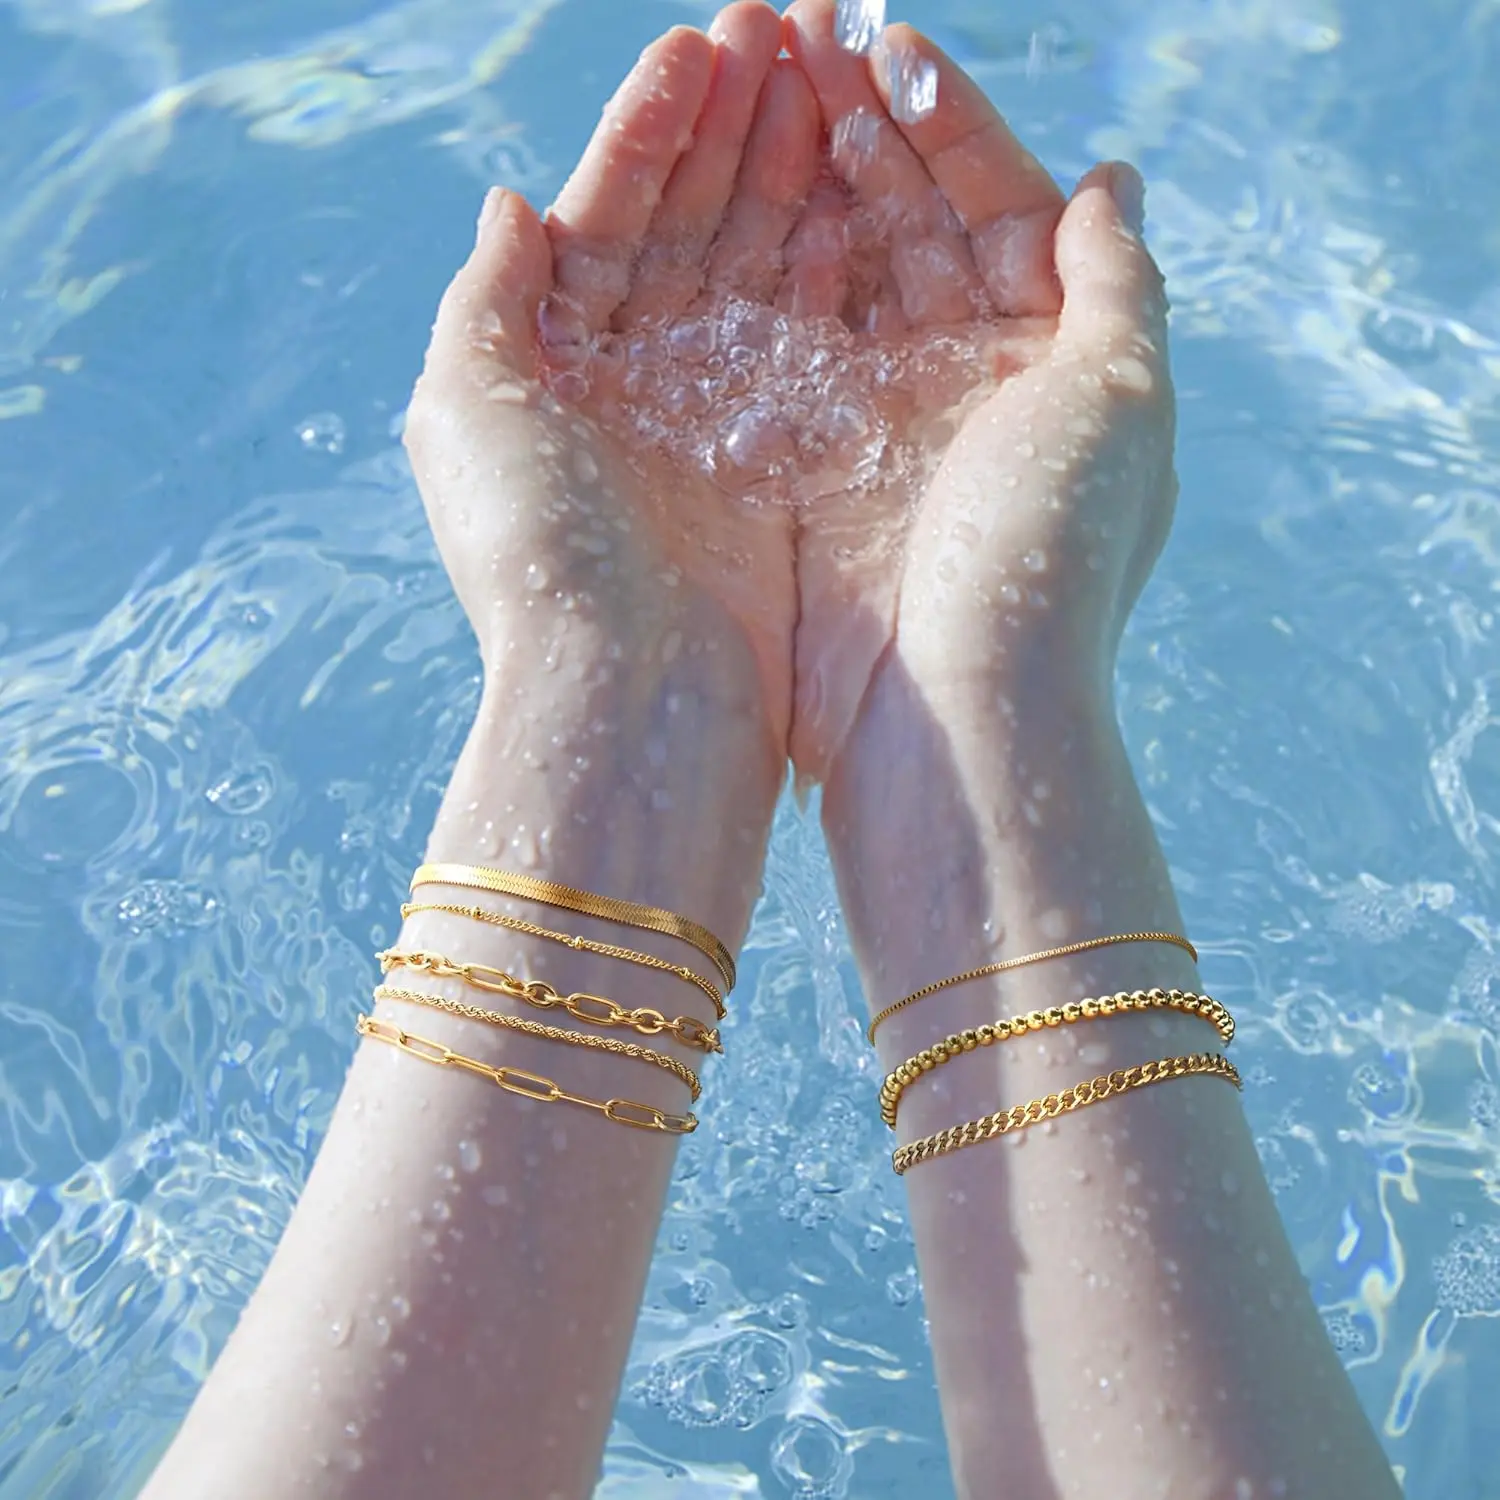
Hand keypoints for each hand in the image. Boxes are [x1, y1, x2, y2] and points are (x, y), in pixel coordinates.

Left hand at [403, 4, 815, 749]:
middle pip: (691, 228)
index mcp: (554, 364)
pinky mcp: (787, 461)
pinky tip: (853, 190)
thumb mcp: (469, 411)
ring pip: (757, 268)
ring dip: (788, 170)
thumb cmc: (539, 559)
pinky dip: (832, 261)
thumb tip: (513, 203)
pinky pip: (813, 339)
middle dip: (733, 128)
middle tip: (786, 28)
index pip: (608, 218)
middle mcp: (636, 385)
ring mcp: (717, 420)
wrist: (633, 698)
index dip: (650, 131)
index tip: (702, 47)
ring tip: (828, 73)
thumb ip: (488, 300)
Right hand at [781, 0, 1175, 778]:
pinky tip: (722, 201)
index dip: (947, 124)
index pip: (996, 206)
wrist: (952, 713)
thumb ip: (1118, 282)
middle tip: (795, 39)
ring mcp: (874, 423)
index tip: (886, 46)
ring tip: (754, 86)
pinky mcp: (801, 466)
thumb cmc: (1048, 556)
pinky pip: (774, 348)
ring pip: (834, 273)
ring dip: (800, 178)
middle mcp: (959, 382)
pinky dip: (752, 274)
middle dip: (860, 130)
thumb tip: (1114, 178)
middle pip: (906, 225)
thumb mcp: (1121, 401)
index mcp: (1045, 356)